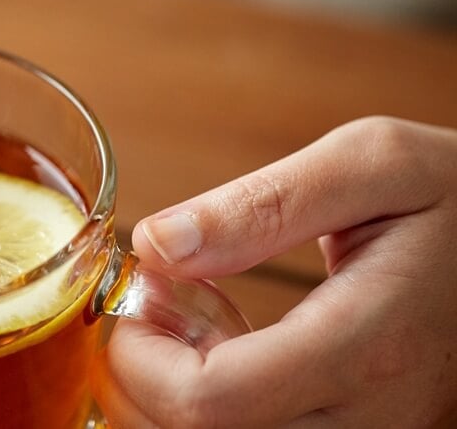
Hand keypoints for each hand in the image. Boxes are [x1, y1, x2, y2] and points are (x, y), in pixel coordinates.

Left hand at [94, 116, 456, 427]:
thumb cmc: (453, 195)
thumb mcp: (371, 163)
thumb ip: (261, 205)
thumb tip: (158, 245)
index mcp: (366, 346)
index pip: (211, 404)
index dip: (142, 357)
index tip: (144, 289)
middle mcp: (368, 415)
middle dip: (145, 376)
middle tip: (155, 300)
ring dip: (172, 394)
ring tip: (185, 316)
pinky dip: (210, 405)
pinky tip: (219, 344)